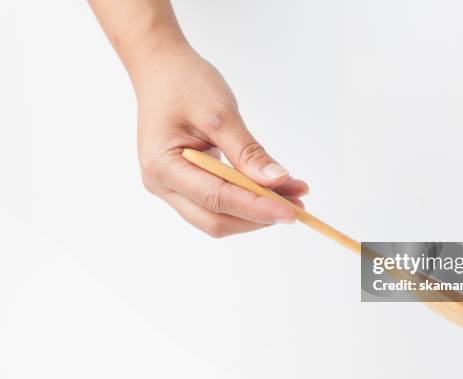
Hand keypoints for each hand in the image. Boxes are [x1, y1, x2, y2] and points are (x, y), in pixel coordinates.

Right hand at [132, 44, 307, 236]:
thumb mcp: (220, 112)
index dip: (255, 208)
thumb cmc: (185, 83)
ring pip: (217, 217)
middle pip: (215, 220)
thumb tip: (277, 181)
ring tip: (292, 198)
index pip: (216, 198)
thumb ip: (247, 151)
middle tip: (296, 209)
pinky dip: (247, 200)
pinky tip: (274, 191)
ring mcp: (171, 187)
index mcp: (163, 165)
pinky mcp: (184, 184)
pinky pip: (218, 202)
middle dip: (257, 217)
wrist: (162, 70)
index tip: (289, 212)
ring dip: (255, 212)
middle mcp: (162, 184)